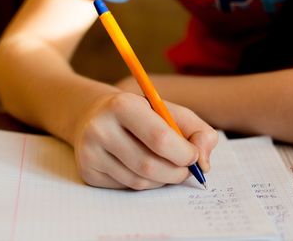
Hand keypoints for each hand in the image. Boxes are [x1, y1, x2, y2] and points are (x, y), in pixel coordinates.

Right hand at [73, 92, 217, 189]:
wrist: (96, 116)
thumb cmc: (142, 114)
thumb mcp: (171, 112)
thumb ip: (198, 131)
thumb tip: (204, 164)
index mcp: (124, 105)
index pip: (160, 139)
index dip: (184, 153)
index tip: (194, 156)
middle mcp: (101, 128)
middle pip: (149, 166)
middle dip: (176, 173)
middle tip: (186, 169)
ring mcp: (90, 153)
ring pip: (139, 182)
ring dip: (162, 180)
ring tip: (166, 166)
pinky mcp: (88, 172)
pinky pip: (127, 187)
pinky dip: (145, 183)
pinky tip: (144, 168)